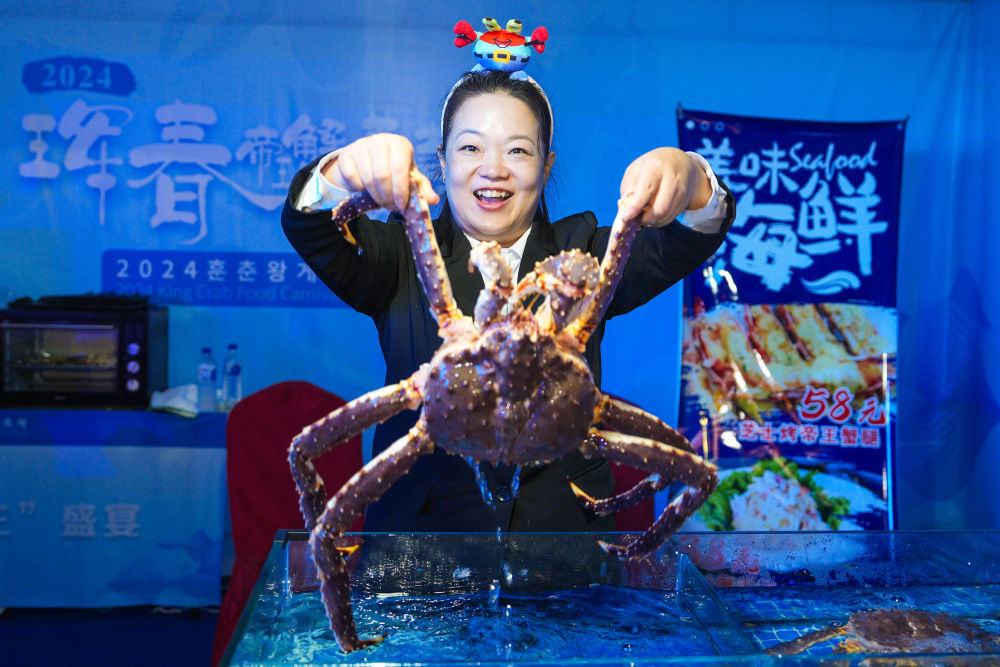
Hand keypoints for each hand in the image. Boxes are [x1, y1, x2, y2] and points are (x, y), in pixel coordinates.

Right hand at [322, 133, 438, 211]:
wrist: (366, 159)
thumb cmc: (393, 168)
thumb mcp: (409, 176)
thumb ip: (421, 187)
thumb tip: (433, 200)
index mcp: (399, 144)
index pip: (399, 168)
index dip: (400, 190)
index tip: (401, 206)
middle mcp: (380, 140)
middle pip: (381, 176)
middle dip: (387, 197)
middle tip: (391, 207)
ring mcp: (360, 145)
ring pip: (367, 179)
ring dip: (375, 196)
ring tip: (381, 201)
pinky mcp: (346, 154)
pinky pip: (351, 178)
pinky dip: (358, 189)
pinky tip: (365, 189)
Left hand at [618, 147, 711, 226]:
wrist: (681, 162)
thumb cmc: (652, 166)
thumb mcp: (636, 169)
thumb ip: (628, 188)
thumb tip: (626, 210)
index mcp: (656, 166)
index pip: (646, 189)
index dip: (635, 206)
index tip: (626, 217)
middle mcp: (672, 178)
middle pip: (659, 209)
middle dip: (644, 219)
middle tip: (634, 219)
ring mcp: (681, 190)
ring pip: (664, 216)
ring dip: (650, 222)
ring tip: (642, 216)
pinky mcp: (685, 200)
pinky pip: (670, 218)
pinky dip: (658, 221)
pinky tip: (652, 215)